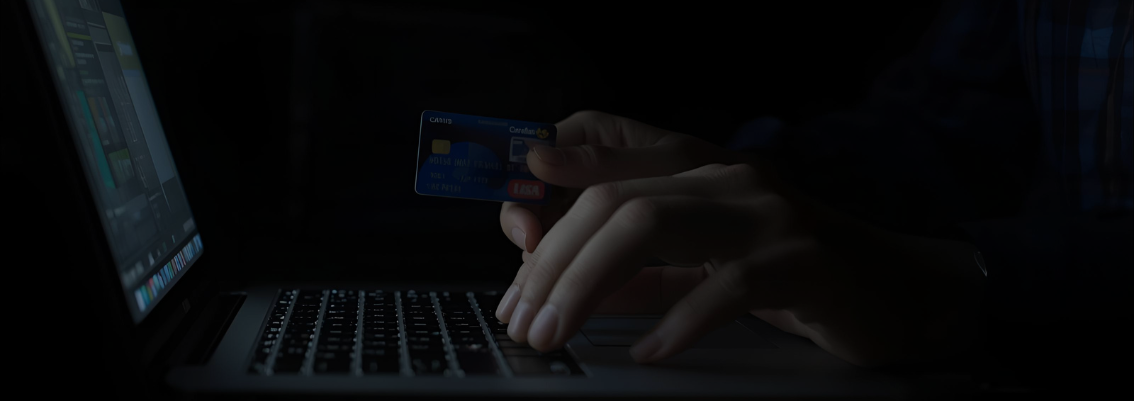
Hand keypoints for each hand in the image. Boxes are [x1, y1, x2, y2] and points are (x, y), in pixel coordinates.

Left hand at [496, 112, 985, 366]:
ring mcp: (766, 211)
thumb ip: (629, 266)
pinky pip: (724, 285)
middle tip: (520, 316)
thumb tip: (553, 277)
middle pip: (613, 197)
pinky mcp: (803, 259)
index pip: (610, 135)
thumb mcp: (694, 262)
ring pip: (651, 225)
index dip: (555, 163)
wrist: (889, 292)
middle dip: (552, 260)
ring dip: (587, 285)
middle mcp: (726, 174)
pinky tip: (648, 352)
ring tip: (555, 332)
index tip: (513, 211)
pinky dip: (675, 322)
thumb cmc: (784, 270)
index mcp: (697, 165)